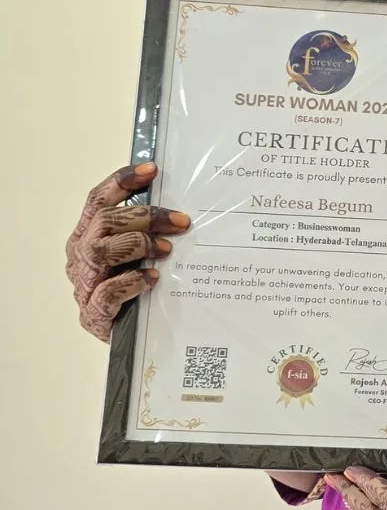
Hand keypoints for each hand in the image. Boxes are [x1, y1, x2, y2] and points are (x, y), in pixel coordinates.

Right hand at [65, 163, 189, 340]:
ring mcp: (84, 285)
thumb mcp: (143, 253)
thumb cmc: (138, 289)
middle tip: (180, 222)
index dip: (121, 182)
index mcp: (89, 235)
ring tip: (166, 250)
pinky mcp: (93, 314)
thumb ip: (151, 231)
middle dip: (144, 215)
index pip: (98, 201)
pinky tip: (153, 278)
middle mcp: (81, 256)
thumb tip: (182, 210)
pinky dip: (131, 282)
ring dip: (137, 244)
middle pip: (104, 221)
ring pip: (99, 251)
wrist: (131, 339)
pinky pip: (106, 293)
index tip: (152, 170)